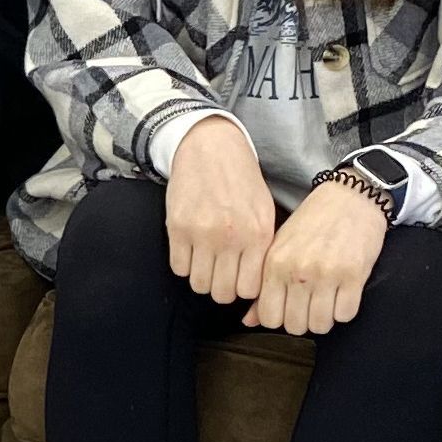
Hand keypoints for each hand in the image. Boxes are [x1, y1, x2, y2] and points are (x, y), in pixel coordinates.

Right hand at [164, 116, 278, 305]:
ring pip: (199, 284)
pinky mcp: (177, 227)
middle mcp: (230, 237)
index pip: (249, 289)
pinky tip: (192, 250)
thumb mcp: (264, 212)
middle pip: (223, 293)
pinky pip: (178, 268)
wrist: (211, 148)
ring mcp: (201, 233)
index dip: (243, 288)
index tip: (240, 278)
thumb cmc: (241, 182)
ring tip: (206, 261)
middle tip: (221, 273)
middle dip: (222, 288)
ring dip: (202, 277)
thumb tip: (255, 285)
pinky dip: (184, 264)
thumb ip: (262, 248)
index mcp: (258, 235)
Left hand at [250, 180, 388, 334]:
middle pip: (295, 326)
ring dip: (324, 319)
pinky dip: (344, 310)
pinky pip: (346, 314)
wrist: (350, 197)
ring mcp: (327, 274)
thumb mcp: (280, 247)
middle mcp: (298, 271)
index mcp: (274, 264)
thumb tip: (248, 322)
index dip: (280, 319)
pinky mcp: (355, 274)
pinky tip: (342, 294)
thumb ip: (264, 285)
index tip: (288, 309)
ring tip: (326, 301)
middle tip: (310, 305)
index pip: (269, 317)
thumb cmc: (312, 222)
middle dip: (303, 321)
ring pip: (320, 325)